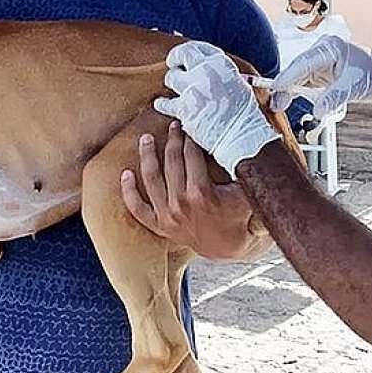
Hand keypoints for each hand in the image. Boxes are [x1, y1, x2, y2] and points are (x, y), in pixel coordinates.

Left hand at [121, 120, 261, 260]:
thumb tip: (239, 139)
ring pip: (151, 179)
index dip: (190, 136)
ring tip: (146, 138)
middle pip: (171, 161)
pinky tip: (125, 174)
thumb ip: (241, 168)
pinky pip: (137, 208)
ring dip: (147, 155)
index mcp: (201, 193)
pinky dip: (129, 191)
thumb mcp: (246, 191)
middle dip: (172, 139)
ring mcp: (167, 216)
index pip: (191, 154)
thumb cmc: (239, 216)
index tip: (190, 124)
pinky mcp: (159, 226)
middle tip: (174, 126)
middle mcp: (180, 203)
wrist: (228, 248)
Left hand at [153, 41, 279, 178]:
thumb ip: (220, 74)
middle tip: (173, 64)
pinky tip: (161, 104)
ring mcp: (194, 89)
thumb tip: (206, 70)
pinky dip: (162, 104)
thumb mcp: (238, 84)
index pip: (199, 47)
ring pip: (171, 77)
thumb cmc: (243, 114)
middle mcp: (207, 72)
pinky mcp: (184, 108)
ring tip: (173, 86)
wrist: (241, 135)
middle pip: (182, 55)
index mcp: (222, 64)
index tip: (184, 55)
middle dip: (175, 59)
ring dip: (172, 82)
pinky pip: (166, 103)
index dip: (189, 50)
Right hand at [270, 35, 371, 118]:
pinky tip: (286, 101)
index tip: (276, 88)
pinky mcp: (318, 72)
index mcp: (329, 48)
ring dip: (287, 90)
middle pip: (296, 68)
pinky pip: (301, 81)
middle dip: (284, 86)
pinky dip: (294, 92)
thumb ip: (334, 97)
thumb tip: (317, 111)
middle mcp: (321, 51)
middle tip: (275, 104)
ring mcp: (318, 61)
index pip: (304, 62)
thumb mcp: (355, 86)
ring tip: (278, 105)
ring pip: (296, 76)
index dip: (288, 76)